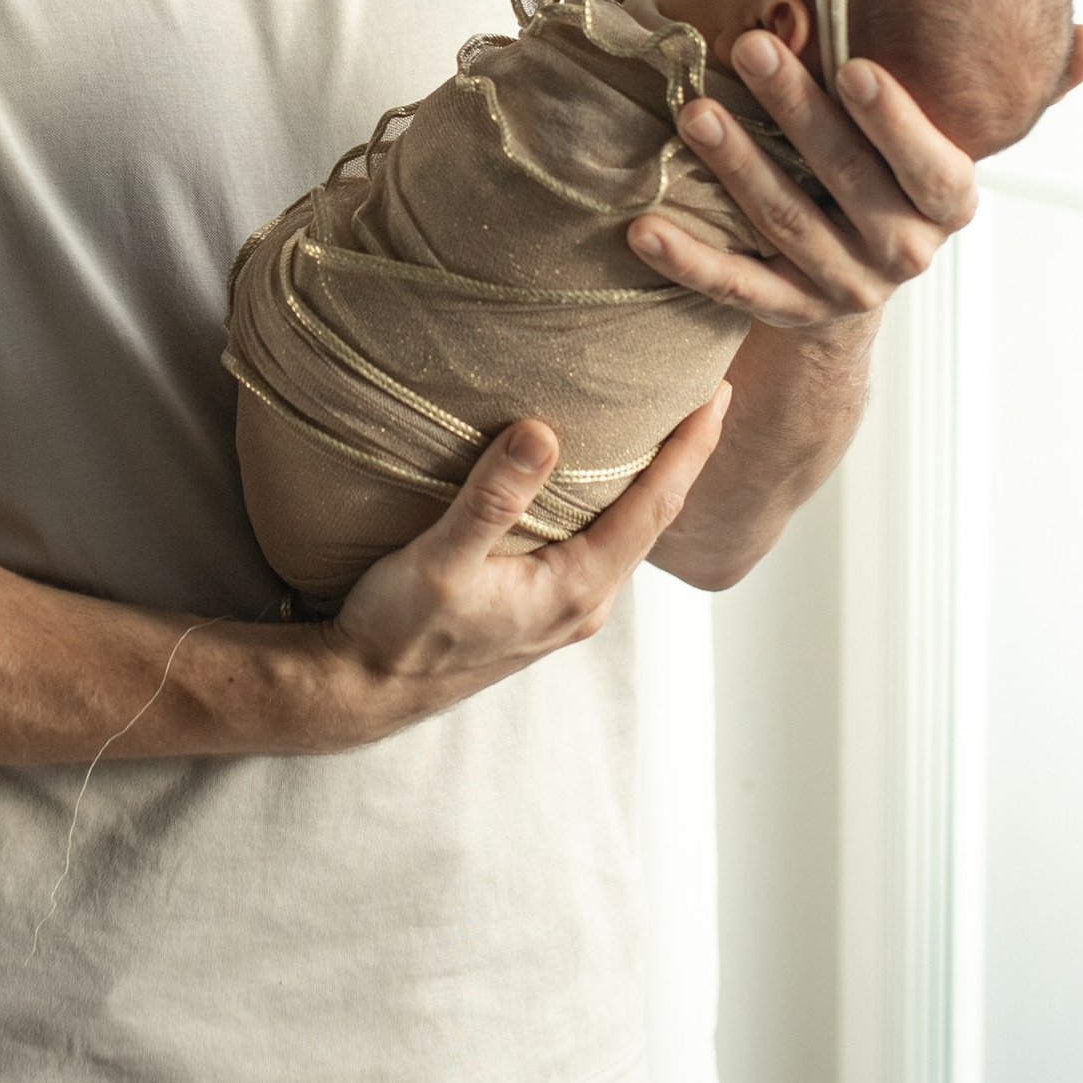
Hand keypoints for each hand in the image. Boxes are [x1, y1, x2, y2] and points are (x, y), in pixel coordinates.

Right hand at [321, 394, 729, 730]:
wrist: (364, 691)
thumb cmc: (398, 633)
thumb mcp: (438, 561)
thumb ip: (492, 499)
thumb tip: (543, 433)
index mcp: (576, 589)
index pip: (654, 506)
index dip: (691, 448)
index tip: (719, 393)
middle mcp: (585, 601)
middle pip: (655, 517)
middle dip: (685, 456)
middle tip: (706, 391)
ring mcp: (567, 607)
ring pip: (628, 532)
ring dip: (652, 479)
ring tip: (666, 424)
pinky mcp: (544, 604)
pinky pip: (599, 542)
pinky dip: (614, 502)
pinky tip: (600, 477)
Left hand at [626, 33, 976, 340]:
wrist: (855, 280)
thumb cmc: (882, 176)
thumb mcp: (915, 141)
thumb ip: (917, 84)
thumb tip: (1002, 10)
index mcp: (947, 203)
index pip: (931, 165)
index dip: (895, 120)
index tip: (853, 66)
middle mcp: (905, 250)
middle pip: (847, 177)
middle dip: (795, 110)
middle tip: (748, 47)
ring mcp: (846, 286)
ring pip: (784, 222)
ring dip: (736, 164)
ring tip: (693, 113)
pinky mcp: (789, 311)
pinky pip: (734, 285)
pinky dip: (688, 258)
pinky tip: (644, 229)